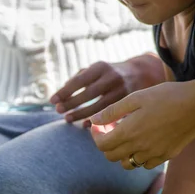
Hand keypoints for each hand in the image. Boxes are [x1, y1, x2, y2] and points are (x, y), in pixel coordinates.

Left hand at [50, 54, 164, 124]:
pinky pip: (112, 115)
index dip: (65, 91)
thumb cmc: (109, 74)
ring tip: (67, 119)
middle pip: (89, 93)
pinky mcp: (131, 102)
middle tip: (58, 111)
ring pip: (100, 107)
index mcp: (101, 67)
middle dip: (72, 104)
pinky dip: (98, 122)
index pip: (80, 80)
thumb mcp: (97, 69)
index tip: (51, 101)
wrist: (143, 73)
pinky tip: (86, 126)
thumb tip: (62, 91)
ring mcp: (123, 90)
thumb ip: (79, 78)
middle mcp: (113, 77)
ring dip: (82, 115)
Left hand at [90, 81, 194, 169]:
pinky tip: (144, 143)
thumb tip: (93, 120)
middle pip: (111, 156)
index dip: (96, 135)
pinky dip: (139, 157)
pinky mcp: (166, 155)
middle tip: (112, 130)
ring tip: (127, 138)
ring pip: (127, 164)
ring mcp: (153, 153)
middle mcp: (139, 147)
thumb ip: (112, 111)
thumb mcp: (136, 98)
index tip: (99, 126)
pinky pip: (145, 164)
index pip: (101, 144)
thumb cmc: (167, 96)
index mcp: (129, 132)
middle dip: (106, 144)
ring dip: (122, 153)